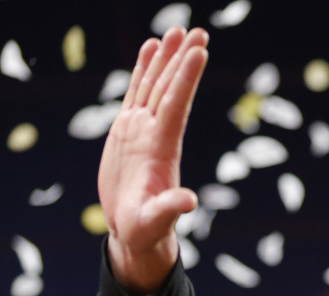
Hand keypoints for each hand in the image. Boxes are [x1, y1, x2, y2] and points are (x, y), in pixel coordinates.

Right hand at [98, 26, 209, 294]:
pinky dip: (143, 70)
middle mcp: (155, 134)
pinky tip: (149, 49)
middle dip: (182, 60)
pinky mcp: (127, 131)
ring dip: (165, 59)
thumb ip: (170, 209)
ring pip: (154, 86)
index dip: (187, 78)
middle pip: (170, 89)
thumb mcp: (156, 221)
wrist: (134, 232)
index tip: (200, 51)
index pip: (177, 105)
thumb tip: (189, 202)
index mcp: (163, 149)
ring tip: (175, 30)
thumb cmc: (145, 229)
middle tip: (196, 30)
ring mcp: (142, 130)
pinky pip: (137, 94)